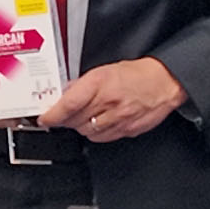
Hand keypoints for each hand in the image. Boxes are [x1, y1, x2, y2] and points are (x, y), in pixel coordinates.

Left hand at [39, 57, 186, 142]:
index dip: (53, 114)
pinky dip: (95, 133)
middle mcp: (109, 102)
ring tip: (81, 117)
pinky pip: (102, 138)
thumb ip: (83, 84)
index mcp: (100, 83)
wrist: (165, 82)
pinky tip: (96, 124)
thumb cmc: (137, 74)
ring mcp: (119, 118)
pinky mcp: (127, 129)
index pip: (69, 104)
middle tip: (60, 116)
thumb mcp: (105, 70)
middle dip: (64, 120)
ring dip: (79, 126)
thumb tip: (64, 94)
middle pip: (75, 120)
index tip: (44, 118)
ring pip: (87, 132)